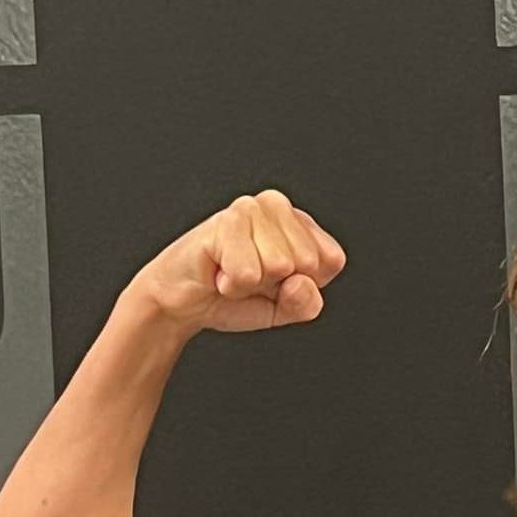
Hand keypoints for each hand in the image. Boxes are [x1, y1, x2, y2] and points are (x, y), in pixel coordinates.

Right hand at [127, 189, 346, 334]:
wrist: (184, 302)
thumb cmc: (234, 298)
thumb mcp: (285, 310)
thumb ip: (307, 303)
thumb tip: (300, 281)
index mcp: (300, 223)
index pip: (332, 259)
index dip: (306, 284)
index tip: (277, 282)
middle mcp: (278, 206)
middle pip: (308, 263)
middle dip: (276, 284)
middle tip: (249, 277)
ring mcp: (251, 208)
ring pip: (280, 266)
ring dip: (251, 284)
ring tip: (233, 272)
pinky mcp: (225, 220)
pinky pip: (248, 273)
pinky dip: (232, 285)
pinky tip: (219, 271)